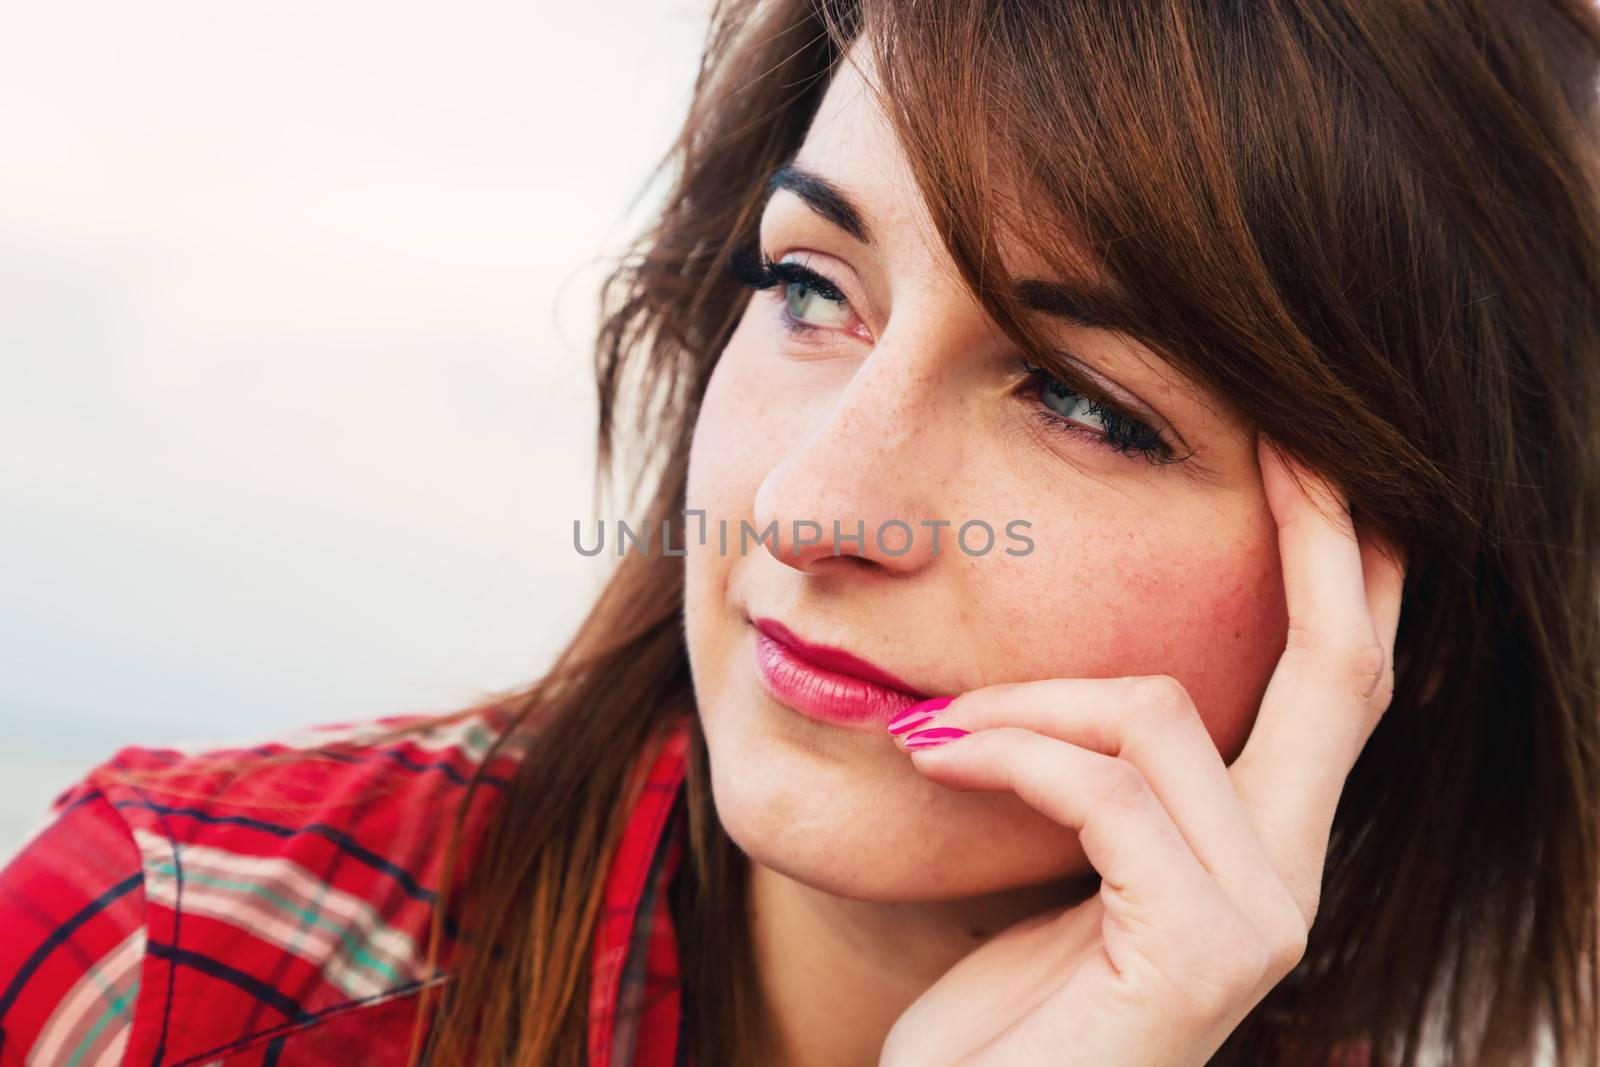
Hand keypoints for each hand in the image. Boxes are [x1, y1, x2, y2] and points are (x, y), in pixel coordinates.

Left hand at [877, 434, 1406, 1066]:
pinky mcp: (1200, 955)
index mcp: (1255, 848)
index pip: (1334, 681)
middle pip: (1340, 672)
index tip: (1309, 451)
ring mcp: (1256, 922)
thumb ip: (1086, 775)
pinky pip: (1102, 787)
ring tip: (929, 727)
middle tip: (1281, 433)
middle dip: (1317, 538)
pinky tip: (933, 757)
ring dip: (1025, 697)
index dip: (1342, 563)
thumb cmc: (992, 1016)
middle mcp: (1287, 880)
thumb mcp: (1048, 864)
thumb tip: (1045, 670)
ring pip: (1162, 713)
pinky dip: (1006, 752)